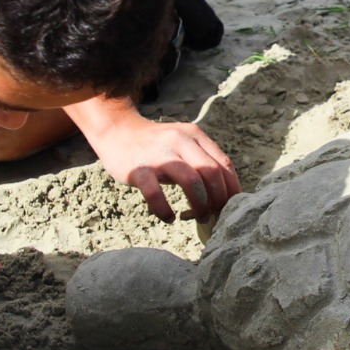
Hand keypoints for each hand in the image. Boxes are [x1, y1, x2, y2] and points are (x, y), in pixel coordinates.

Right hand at [88, 117, 240, 221]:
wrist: (117, 131)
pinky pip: (155, 194)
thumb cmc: (156, 145)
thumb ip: (202, 160)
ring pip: (192, 181)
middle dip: (219, 199)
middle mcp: (180, 141)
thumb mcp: (183, 143)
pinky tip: (169, 218)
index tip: (231, 207)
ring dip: (200, 205)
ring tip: (199, 217)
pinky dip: (165, 210)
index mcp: (195, 135)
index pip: (224, 163)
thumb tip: (225, 193)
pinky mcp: (139, 169)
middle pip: (212, 172)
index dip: (232, 189)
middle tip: (216, 215)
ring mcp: (159, 154)